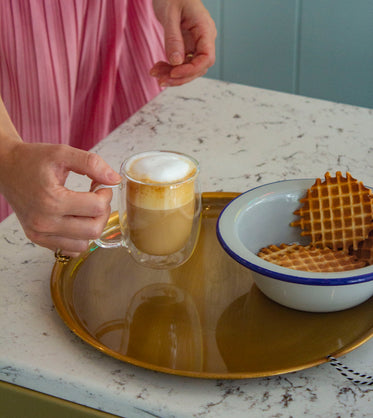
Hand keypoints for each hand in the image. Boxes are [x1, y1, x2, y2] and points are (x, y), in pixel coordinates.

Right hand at [1, 142, 120, 256]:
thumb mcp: (63, 153)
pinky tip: (76, 219)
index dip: (106, 194)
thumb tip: (115, 179)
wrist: (5, 168)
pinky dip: (79, 237)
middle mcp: (44, 222)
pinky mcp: (38, 239)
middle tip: (96, 197)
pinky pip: (70, 249)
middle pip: (93, 230)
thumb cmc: (32, 160)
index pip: (96, 207)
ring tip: (85, 208)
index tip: (100, 186)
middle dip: (102, 212)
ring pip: (84, 244)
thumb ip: (92, 164)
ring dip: (92, 226)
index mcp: (51, 200)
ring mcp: (40, 234)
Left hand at [151, 0, 216, 86]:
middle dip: (180, 77)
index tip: (174, 73)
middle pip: (198, 68)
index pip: (207, 58)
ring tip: (155, 74)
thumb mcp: (170, 14)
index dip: (191, 69)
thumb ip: (173, 38)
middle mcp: (204, 39)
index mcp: (205, 29)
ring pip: (189, 68)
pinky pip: (181, 64)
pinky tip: (157, 68)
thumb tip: (176, 62)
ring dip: (172, 75)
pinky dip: (169, 68)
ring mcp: (196, 44)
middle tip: (161, 80)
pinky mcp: (187, 47)